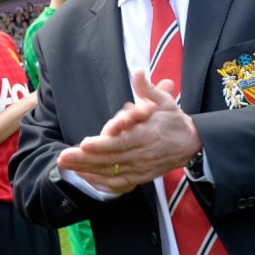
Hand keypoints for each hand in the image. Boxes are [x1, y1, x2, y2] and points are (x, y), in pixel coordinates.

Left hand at [57, 70, 200, 192]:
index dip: (102, 144)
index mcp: (147, 134)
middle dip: (85, 159)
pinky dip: (99, 181)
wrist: (191, 145)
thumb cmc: (174, 121)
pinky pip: (117, 183)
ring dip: (86, 170)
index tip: (84, 143)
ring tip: (65, 165)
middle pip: (110, 159)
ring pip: (110, 171)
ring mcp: (140, 168)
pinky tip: (82, 176)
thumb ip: (148, 89)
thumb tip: (138, 72)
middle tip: (63, 157)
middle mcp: (142, 154)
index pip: (122, 141)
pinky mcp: (139, 177)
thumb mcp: (164, 101)